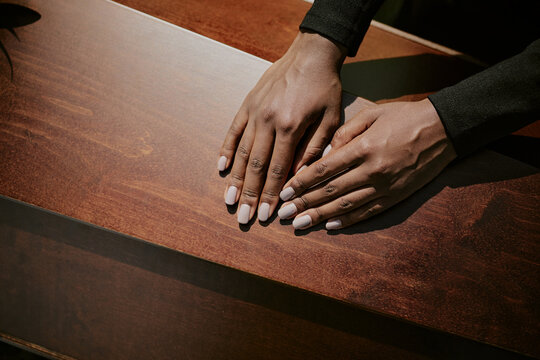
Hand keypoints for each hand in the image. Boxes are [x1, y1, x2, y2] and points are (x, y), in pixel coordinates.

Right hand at [218, 31, 346, 223]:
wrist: (311, 54)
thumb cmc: (325, 87)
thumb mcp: (330, 118)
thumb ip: (315, 149)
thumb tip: (299, 177)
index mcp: (291, 127)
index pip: (278, 169)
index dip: (270, 194)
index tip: (265, 215)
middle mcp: (268, 122)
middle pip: (255, 166)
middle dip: (249, 194)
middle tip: (243, 218)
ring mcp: (254, 113)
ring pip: (241, 152)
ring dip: (235, 179)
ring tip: (229, 200)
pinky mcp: (247, 105)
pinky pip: (233, 131)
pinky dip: (226, 150)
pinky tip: (221, 168)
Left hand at [277, 99, 456, 229]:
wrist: (443, 130)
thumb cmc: (404, 117)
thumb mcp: (371, 115)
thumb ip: (344, 133)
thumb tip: (323, 153)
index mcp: (363, 148)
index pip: (324, 169)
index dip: (301, 182)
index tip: (284, 191)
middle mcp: (371, 170)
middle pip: (330, 191)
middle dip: (304, 203)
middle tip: (283, 214)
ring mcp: (384, 186)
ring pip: (346, 206)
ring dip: (320, 216)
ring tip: (299, 224)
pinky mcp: (396, 196)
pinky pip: (368, 212)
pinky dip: (349, 221)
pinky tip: (331, 226)